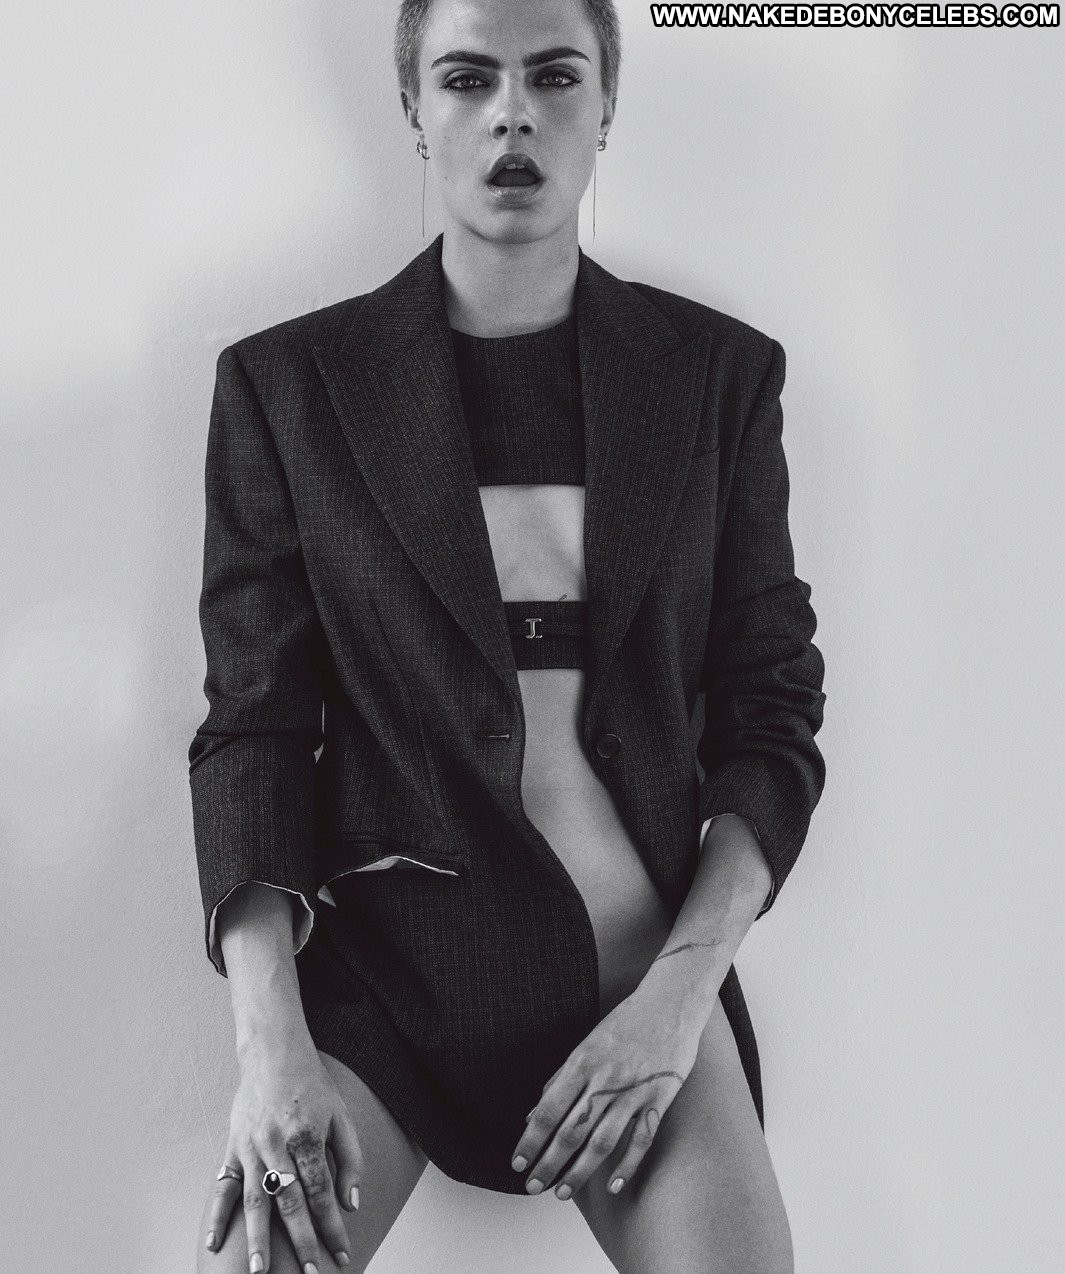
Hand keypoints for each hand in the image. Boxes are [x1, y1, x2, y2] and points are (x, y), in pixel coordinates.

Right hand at [205, 1038, 362, 1270]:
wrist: (274, 1053)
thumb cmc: (313, 1086)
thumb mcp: (342, 1116)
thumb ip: (350, 1160)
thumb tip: (351, 1204)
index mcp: (308, 1135)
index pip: (321, 1191)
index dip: (332, 1226)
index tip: (341, 1255)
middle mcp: (277, 1143)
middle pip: (289, 1201)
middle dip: (301, 1242)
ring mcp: (251, 1146)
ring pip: (255, 1200)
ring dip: (257, 1239)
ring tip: (259, 1273)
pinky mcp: (232, 1147)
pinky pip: (223, 1186)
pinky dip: (217, 1215)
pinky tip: (213, 1242)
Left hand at [510, 974, 707, 1199]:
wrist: (670, 1002)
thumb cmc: (625, 1023)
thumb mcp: (587, 1044)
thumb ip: (561, 1079)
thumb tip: (533, 1113)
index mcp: (582, 1062)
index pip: (548, 1110)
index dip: (531, 1140)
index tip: (518, 1163)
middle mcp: (604, 1079)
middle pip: (571, 1130)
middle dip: (549, 1163)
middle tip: (534, 1186)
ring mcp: (633, 1090)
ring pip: (602, 1141)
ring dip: (580, 1171)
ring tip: (563, 1192)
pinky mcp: (659, 1098)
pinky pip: (641, 1139)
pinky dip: (628, 1164)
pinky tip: (614, 1185)